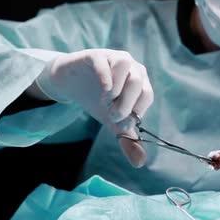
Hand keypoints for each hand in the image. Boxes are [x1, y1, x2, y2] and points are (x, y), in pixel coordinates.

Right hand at [34, 49, 153, 166]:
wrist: (72, 85)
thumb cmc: (99, 100)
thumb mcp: (113, 122)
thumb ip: (127, 140)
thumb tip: (140, 163)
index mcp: (139, 81)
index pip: (147, 95)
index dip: (136, 111)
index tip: (121, 122)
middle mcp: (130, 66)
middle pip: (138, 81)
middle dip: (126, 103)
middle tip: (112, 115)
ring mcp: (113, 58)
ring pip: (125, 64)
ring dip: (117, 87)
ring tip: (106, 101)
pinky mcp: (95, 55)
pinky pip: (105, 61)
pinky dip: (106, 78)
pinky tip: (102, 92)